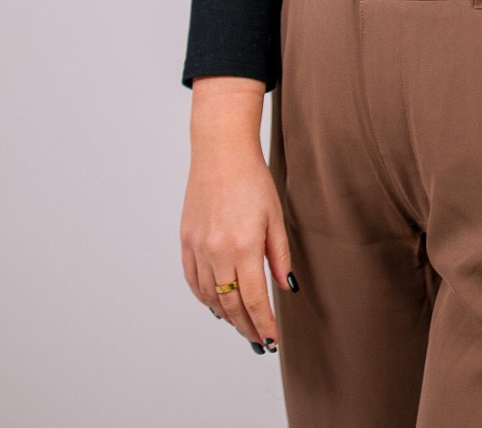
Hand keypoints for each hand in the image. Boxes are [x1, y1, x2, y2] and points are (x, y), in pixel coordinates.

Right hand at [180, 102, 292, 352]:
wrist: (221, 151)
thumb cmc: (253, 179)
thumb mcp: (275, 215)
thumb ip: (279, 255)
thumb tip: (284, 287)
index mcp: (243, 246)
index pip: (253, 299)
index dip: (263, 324)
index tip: (271, 339)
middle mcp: (217, 251)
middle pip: (230, 304)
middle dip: (246, 326)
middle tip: (258, 341)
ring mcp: (198, 247)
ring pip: (210, 296)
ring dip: (226, 315)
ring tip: (241, 325)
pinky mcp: (186, 240)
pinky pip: (193, 280)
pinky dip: (205, 297)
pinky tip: (216, 304)